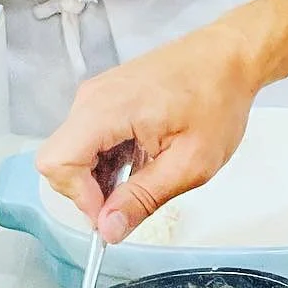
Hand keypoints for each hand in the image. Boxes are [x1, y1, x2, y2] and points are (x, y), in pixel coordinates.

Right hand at [36, 22, 259, 243]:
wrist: (230, 57)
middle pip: (60, 159)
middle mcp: (92, 98)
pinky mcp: (107, 96)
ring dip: (101, 176)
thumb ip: (143, 199)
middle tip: (135, 198)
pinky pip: (89, 137)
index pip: (57, 162)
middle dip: (90, 190)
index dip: (80, 198)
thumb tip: (107, 230)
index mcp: (107, 109)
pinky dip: (108, 158)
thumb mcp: (189, 163)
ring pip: (74, 151)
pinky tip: (143, 158)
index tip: (114, 214)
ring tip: (148, 173)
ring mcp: (98, 94)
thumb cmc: (218, 101)